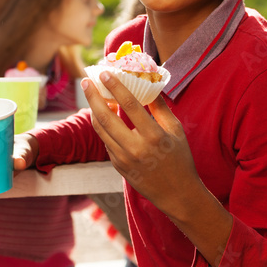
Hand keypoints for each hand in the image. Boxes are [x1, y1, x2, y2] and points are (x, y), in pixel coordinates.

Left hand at [82, 72, 198, 216]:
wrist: (177, 194)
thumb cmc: (180, 158)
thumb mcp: (176, 130)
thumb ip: (160, 107)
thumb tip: (148, 84)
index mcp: (154, 136)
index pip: (130, 105)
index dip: (115, 87)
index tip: (105, 73)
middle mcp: (136, 148)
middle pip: (106, 117)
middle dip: (93, 96)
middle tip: (86, 80)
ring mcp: (124, 160)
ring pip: (101, 130)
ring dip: (93, 110)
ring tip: (90, 94)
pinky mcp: (118, 167)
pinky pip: (106, 142)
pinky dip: (102, 126)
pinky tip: (102, 114)